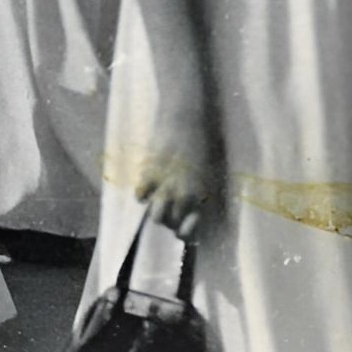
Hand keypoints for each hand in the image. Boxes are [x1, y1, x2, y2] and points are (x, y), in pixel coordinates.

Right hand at [136, 107, 219, 240]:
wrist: (186, 117)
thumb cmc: (204, 141)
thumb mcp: (211, 171)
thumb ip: (202, 193)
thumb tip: (196, 210)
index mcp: (203, 196)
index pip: (191, 231)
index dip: (185, 234)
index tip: (182, 229)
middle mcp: (184, 195)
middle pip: (171, 225)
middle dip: (170, 220)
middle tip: (171, 208)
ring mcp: (165, 185)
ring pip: (155, 216)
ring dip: (156, 210)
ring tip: (158, 200)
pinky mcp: (149, 172)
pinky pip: (140, 194)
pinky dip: (142, 193)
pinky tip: (147, 184)